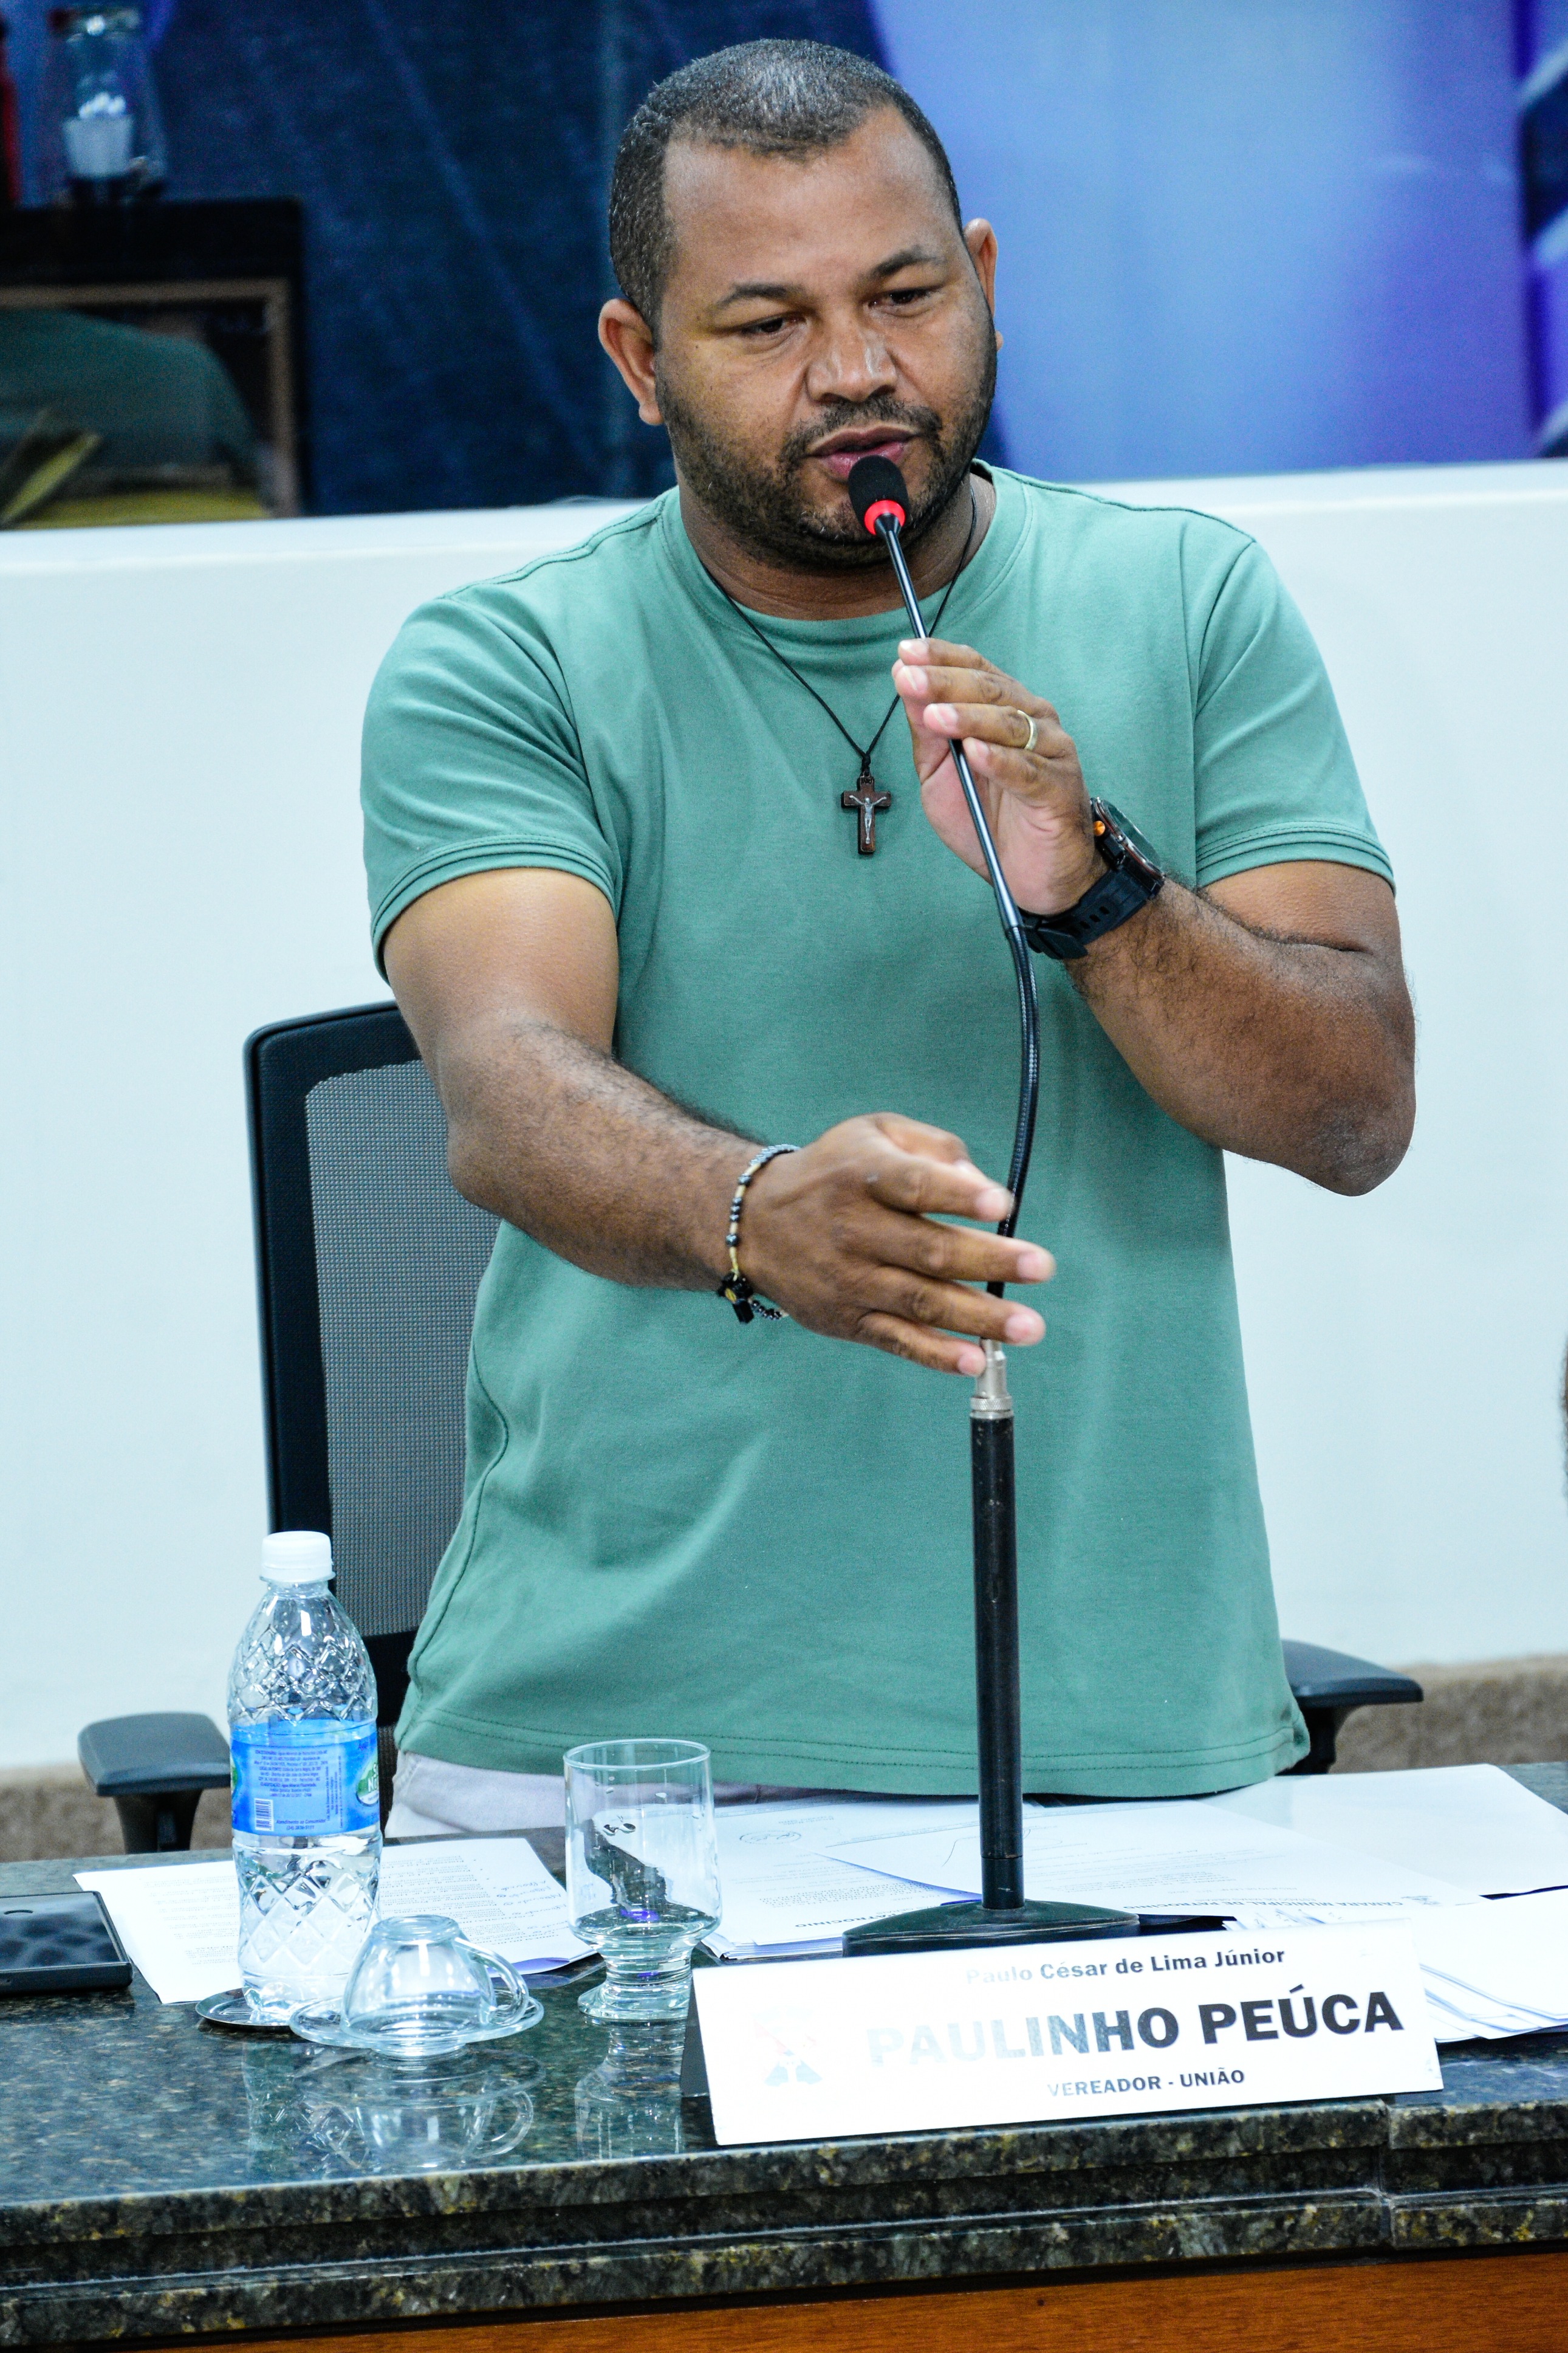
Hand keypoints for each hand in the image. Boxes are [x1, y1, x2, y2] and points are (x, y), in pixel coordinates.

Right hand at [739, 1115, 1051, 1375]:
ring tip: (1028, 1326)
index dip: (959, 1196)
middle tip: (1041, 1266)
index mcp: (864, 1177)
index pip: (915, 1186)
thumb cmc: (832, 1173)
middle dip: (989, 1260)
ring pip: (921, 1302)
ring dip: (978, 1317)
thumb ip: (933, 1147)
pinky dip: (936, 1354)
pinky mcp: (847, 1319)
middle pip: (929, 1250)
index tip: (1002, 1204)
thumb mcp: (873, 1133)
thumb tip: (981, 1183)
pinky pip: (897, 1340)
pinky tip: (974, 1360)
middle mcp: (855, 1230)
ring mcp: (851, 1280)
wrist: (755, 1224)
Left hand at [892, 637, 1102, 914]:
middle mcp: (1033, 721)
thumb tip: (903, 678)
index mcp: (1005, 709)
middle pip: (991, 691)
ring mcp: (1051, 753)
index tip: (905, 652)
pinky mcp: (1058, 790)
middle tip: (909, 678)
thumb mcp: (940, 775)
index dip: (942, 658)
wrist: (1027, 877)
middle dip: (945, 682)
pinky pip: (1027, 771)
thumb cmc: (986, 820)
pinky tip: (975, 752)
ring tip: (936, 716)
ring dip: (969, 718)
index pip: (976, 670)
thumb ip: (925, 732)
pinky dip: (1001, 761)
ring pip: (1010, 725)